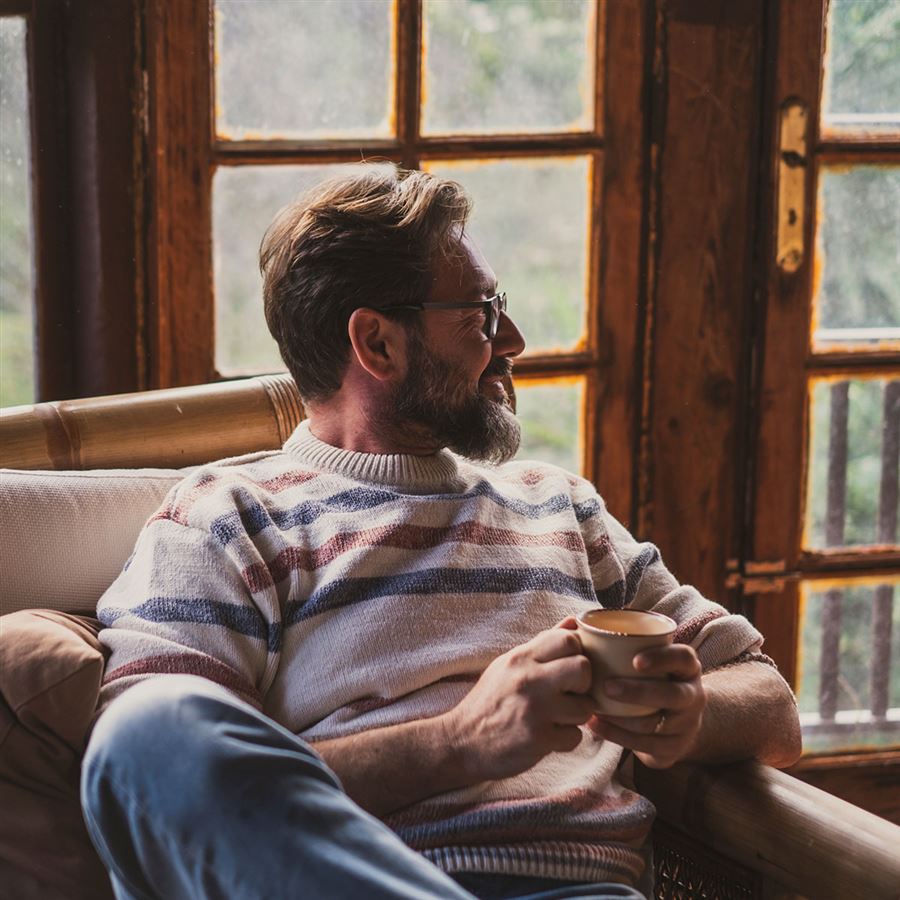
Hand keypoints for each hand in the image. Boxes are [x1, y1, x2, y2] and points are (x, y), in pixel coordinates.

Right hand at [441, 618, 594, 782]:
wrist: (461, 742)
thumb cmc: (489, 702)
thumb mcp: (509, 665)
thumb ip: (542, 645)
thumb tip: (573, 622)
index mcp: (520, 658)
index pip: (568, 639)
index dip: (575, 653)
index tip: (566, 667)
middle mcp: (529, 679)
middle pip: (583, 668)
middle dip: (582, 684)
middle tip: (568, 694)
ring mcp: (536, 710)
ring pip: (585, 706)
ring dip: (575, 715)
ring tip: (557, 717)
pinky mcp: (539, 739)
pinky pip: (575, 736)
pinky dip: (565, 739)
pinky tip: (548, 736)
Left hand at [588, 643, 704, 768]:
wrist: (678, 722)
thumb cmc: (651, 679)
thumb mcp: (651, 660)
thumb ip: (625, 644)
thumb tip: (574, 622)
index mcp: (687, 668)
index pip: (683, 658)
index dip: (662, 658)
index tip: (635, 661)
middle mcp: (693, 696)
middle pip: (672, 695)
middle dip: (638, 691)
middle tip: (607, 686)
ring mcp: (685, 725)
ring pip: (655, 724)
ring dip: (621, 717)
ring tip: (593, 706)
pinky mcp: (672, 749)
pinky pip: (643, 745)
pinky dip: (616, 734)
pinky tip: (594, 724)